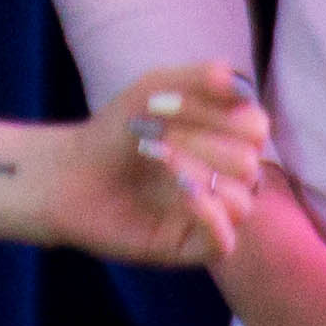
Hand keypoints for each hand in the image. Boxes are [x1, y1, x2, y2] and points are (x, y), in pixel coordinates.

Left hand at [35, 65, 268, 265]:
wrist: (69, 173)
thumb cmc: (116, 130)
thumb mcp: (154, 90)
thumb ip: (201, 79)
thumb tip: (242, 83)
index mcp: (225, 142)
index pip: (255, 126)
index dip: (220, 111)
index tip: (167, 100)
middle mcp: (225, 180)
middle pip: (247, 161)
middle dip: (200, 140)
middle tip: (151, 130)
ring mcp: (211, 215)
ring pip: (241, 200)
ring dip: (197, 171)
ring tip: (152, 154)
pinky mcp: (191, 247)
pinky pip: (225, 241)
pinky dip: (208, 212)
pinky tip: (179, 190)